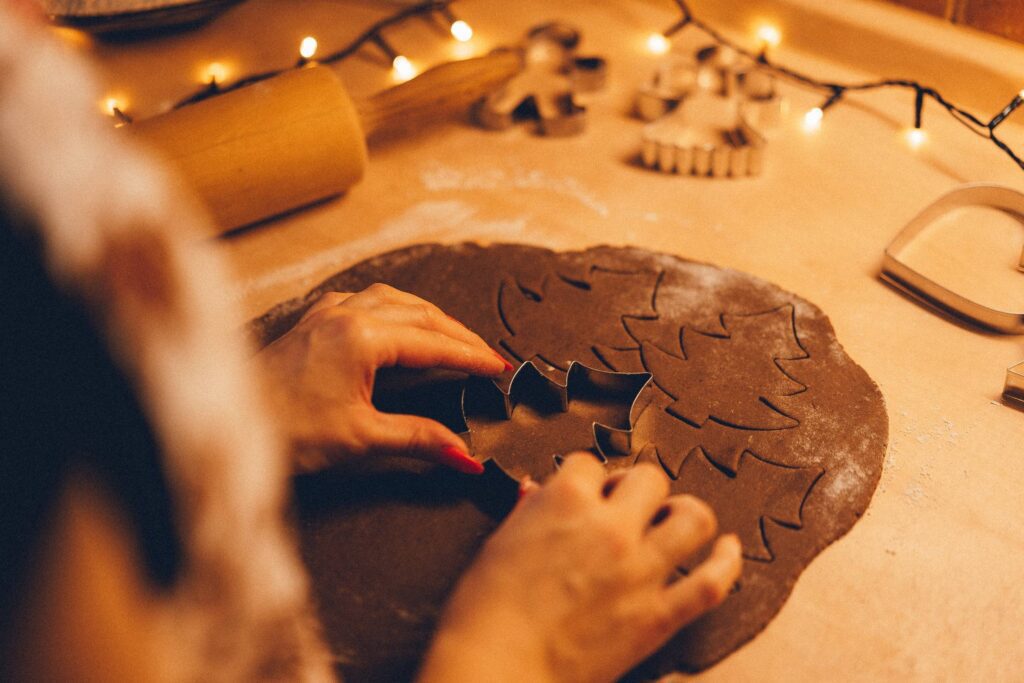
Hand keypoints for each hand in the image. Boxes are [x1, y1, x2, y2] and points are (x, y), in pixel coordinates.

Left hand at [258, 284, 510, 473]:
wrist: (224, 426)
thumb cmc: (282, 431)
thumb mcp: (360, 438)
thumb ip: (418, 439)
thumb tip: (463, 454)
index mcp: (362, 337)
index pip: (433, 344)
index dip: (470, 357)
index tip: (497, 368)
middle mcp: (346, 314)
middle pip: (419, 315)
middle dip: (457, 335)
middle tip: (485, 356)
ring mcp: (326, 312)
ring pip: (394, 300)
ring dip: (428, 317)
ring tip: (453, 337)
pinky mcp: (311, 320)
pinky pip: (366, 300)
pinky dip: (395, 309)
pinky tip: (397, 321)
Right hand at [420, 453, 741, 682]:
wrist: (494, 667)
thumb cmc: (483, 611)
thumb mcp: (498, 545)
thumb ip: (528, 513)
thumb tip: (534, 493)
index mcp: (563, 500)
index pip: (589, 465)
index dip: (588, 480)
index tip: (587, 493)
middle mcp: (609, 525)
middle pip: (649, 479)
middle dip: (638, 488)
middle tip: (629, 506)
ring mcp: (640, 569)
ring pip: (692, 518)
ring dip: (686, 513)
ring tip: (677, 520)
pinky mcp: (658, 615)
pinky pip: (712, 581)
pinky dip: (727, 561)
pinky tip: (729, 548)